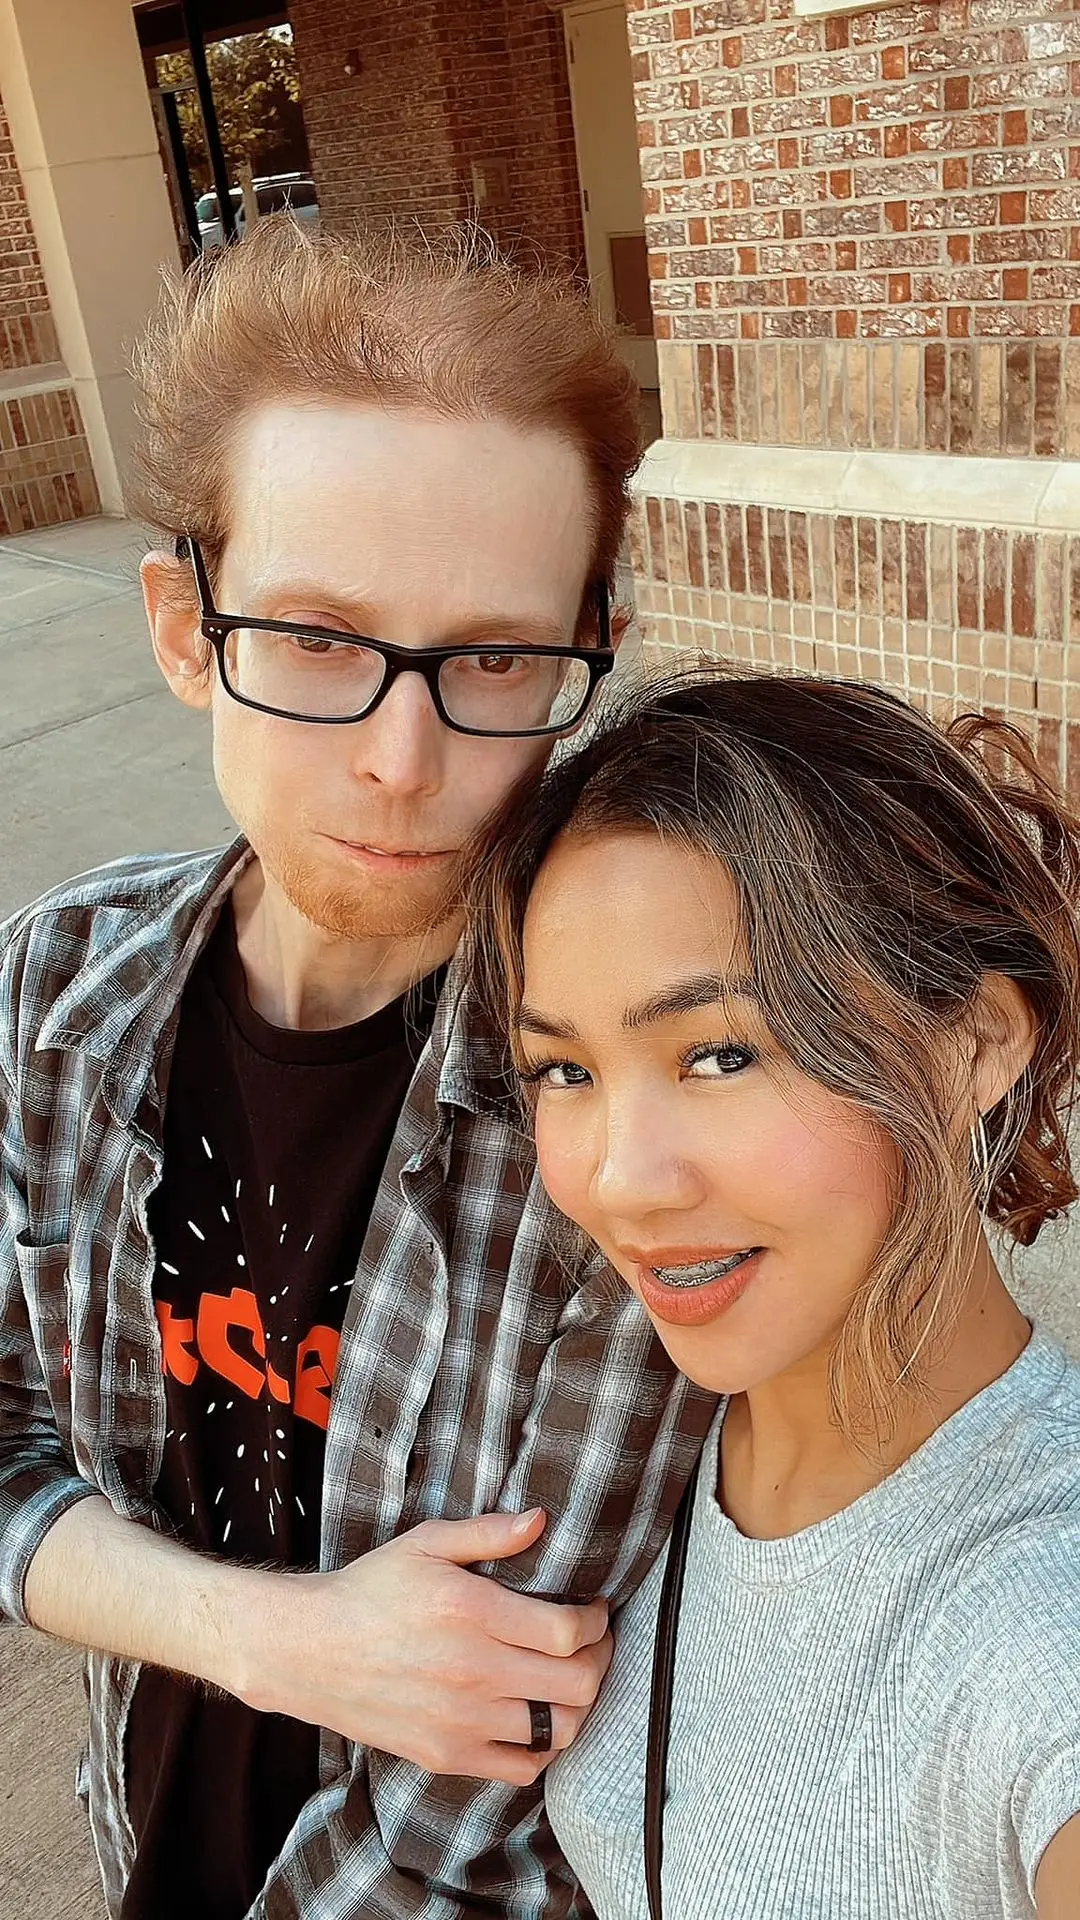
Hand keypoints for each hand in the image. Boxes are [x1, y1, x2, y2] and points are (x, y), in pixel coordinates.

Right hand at [240, 1508, 612, 1785]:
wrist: (310, 1650)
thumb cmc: (371, 1591)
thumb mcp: (426, 1544)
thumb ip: (488, 1533)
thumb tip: (541, 1520)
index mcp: (470, 1612)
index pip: (566, 1631)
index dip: (595, 1623)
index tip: (593, 1611)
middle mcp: (471, 1671)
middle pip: (574, 1683)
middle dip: (599, 1661)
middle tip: (595, 1644)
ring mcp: (460, 1721)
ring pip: (558, 1729)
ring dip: (579, 1704)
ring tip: (573, 1681)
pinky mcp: (446, 1755)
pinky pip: (521, 1767)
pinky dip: (545, 1747)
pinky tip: (540, 1719)